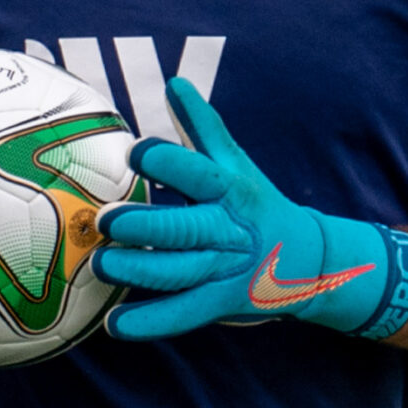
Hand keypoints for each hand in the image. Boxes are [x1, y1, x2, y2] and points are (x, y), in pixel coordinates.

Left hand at [92, 79, 407, 341]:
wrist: (307, 259)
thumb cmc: (257, 203)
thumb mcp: (235, 163)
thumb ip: (202, 125)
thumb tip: (174, 81)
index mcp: (230, 189)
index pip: (198, 173)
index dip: (166, 163)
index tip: (135, 153)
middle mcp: (227, 229)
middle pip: (184, 228)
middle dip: (144, 224)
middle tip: (106, 219)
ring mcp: (224, 270)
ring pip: (178, 272)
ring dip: (138, 270)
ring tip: (100, 264)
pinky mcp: (220, 303)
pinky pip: (182, 315)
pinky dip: (148, 323)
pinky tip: (114, 326)